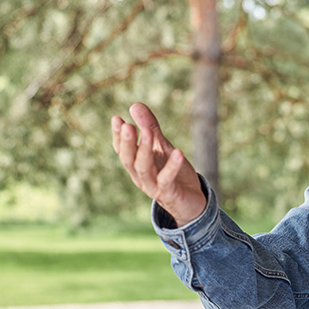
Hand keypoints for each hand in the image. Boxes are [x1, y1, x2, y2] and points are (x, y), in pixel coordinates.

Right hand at [111, 103, 206, 226]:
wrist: (192, 202)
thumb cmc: (174, 175)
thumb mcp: (162, 147)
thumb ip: (150, 128)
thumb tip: (134, 105)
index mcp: (137, 165)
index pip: (123, 150)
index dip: (118, 136)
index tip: (117, 118)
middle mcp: (141, 177)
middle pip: (129, 160)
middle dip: (127, 142)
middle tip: (127, 125)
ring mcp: (153, 187)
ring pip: (143, 169)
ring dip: (144, 150)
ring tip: (147, 132)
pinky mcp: (169, 194)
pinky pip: (167, 180)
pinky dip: (171, 167)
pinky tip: (178, 152)